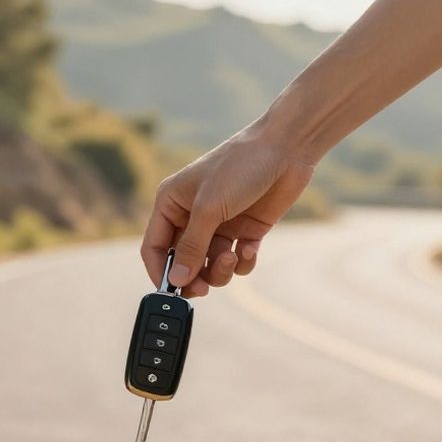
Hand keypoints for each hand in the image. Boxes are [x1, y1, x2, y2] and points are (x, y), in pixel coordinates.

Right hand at [140, 126, 316, 295]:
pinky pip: (237, 259)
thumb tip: (175, 281)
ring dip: (220, 269)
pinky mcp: (246, 229)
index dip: (160, 271)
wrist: (286, 148)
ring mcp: (220, 224)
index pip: (155, 247)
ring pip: (210, 265)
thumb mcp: (209, 208)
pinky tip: (250, 247)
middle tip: (203, 288)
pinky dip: (242, 261)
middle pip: (184, 262)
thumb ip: (191, 247)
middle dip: (193, 276)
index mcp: (172, 203)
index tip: (171, 292)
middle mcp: (192, 215)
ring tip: (232, 256)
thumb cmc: (239, 167)